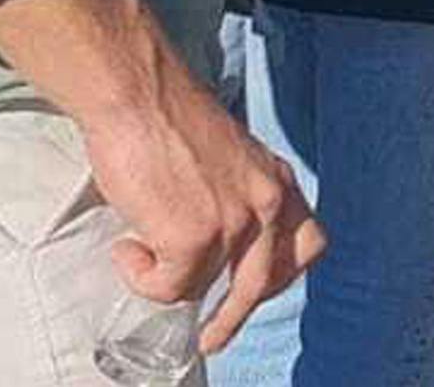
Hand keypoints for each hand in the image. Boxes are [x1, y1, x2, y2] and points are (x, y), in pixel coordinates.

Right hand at [77, 56, 320, 354]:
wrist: (139, 95)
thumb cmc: (166, 118)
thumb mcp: (224, 156)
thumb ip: (232, 193)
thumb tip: (211, 236)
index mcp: (275, 178)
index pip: (305, 243)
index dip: (282, 276)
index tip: (256, 292)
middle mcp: (266, 201)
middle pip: (266, 281)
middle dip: (235, 315)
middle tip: (212, 337)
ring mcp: (235, 222)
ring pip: (201, 285)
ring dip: (164, 276)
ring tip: (136, 251)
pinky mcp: (195, 238)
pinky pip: (167, 287)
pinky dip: (142, 276)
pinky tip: (127, 248)